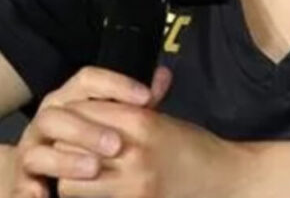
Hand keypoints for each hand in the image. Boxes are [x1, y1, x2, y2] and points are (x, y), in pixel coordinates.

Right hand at [7, 64, 172, 197]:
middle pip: (60, 114)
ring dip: (65, 160)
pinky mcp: (21, 180)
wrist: (41, 169)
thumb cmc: (85, 143)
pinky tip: (44, 195)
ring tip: (93, 169)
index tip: (146, 97)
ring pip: (39, 150)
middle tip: (117, 144)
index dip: (116, 84)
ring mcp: (31, 150)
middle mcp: (46, 119)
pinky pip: (21, 187)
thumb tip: (163, 77)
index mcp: (68, 99)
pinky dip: (30, 192)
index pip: (88, 80)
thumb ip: (135, 103)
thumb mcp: (111, 120)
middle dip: (87, 129)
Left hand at [41, 98, 246, 197]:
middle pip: (69, 145)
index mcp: (141, 121)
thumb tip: (93, 100)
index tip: (72, 123)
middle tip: (67, 150)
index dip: (73, 117)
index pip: (84, 112)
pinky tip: (91, 191)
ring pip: (70, 182)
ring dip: (69, 178)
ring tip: (77, 175)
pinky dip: (84, 196)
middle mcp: (132, 151)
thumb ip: (129, 111)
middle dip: (64, 147)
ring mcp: (131, 184)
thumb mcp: (163, 120)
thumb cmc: (194, 147)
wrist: (225, 179)